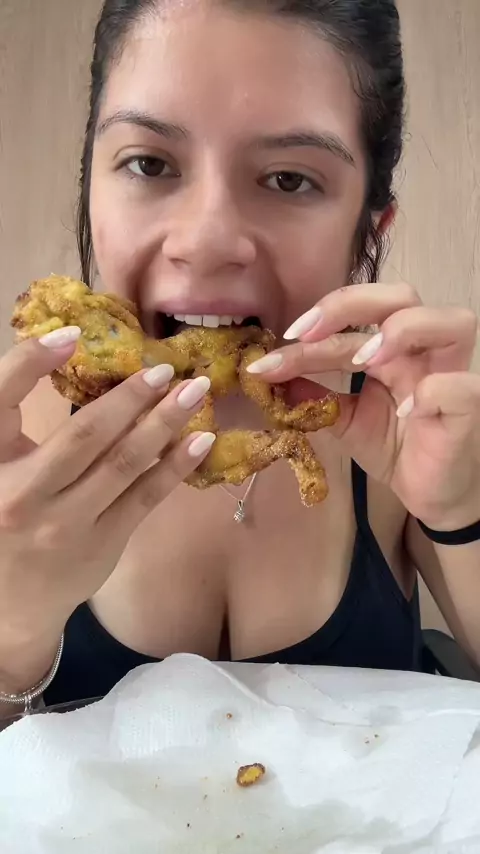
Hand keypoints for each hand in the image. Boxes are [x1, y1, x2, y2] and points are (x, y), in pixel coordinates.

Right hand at [0, 328, 214, 643]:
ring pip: (123, 463)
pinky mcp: (101, 543)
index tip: (71, 333)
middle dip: (130, 395)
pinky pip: (145, 497)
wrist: (7, 606)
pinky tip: (200, 440)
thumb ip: (14, 426)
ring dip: (164, 422)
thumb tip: (74, 361)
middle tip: (164, 367)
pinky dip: (174, 465)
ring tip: (194, 391)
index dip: (30, 361)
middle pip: (83, 434)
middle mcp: (20, 493)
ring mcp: (65, 523)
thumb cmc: (0, 518)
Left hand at [248, 283, 479, 529]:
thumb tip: (270, 382)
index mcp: (392, 347)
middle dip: (349, 304)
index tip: (268, 357)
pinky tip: (404, 411)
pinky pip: (457, 385)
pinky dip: (431, 391)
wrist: (430, 492)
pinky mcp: (468, 407)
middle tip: (305, 333)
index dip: (311, 328)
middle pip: (403, 295)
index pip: (352, 321)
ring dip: (400, 331)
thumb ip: (315, 398)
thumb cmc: (395, 447)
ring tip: (361, 361)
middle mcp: (424, 350)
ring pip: (450, 321)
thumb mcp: (345, 421)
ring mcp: (452, 373)